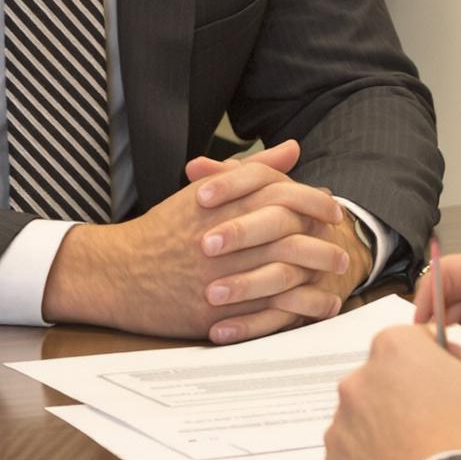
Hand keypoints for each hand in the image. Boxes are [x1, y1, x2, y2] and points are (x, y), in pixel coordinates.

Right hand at [40, 141, 354, 338]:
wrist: (118, 273)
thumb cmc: (163, 230)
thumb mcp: (205, 192)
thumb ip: (252, 169)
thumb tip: (292, 148)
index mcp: (221, 203)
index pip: (280, 193)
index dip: (313, 200)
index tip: (332, 209)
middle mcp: (223, 237)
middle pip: (288, 233)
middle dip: (322, 240)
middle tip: (342, 246)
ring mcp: (219, 275)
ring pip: (282, 272)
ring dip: (316, 273)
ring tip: (336, 275)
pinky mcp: (216, 310)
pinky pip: (269, 311)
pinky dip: (299, 309)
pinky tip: (318, 306)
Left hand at [320, 323, 460, 459]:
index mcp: (394, 349)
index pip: (415, 343)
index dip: (442, 364)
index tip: (460, 389)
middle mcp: (355, 385)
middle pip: (387, 383)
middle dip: (412, 400)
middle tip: (447, 430)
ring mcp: (339, 434)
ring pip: (367, 428)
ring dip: (391, 439)